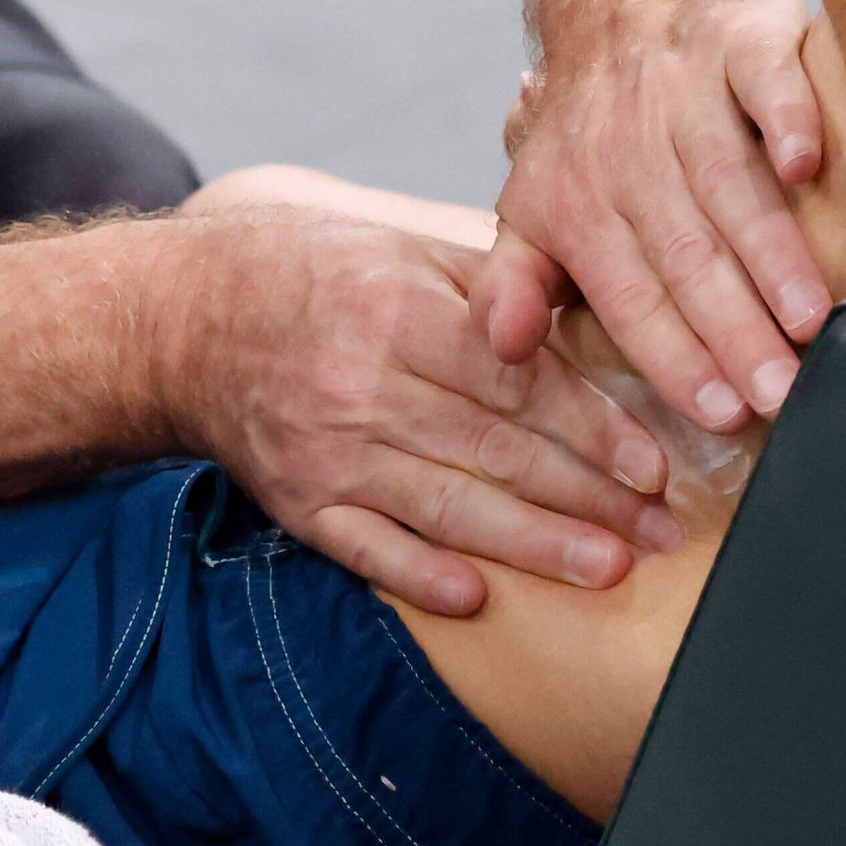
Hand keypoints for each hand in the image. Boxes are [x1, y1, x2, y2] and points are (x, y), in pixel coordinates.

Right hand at [161, 206, 683, 616]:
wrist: (185, 320)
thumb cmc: (310, 274)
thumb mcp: (401, 249)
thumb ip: (490, 286)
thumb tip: (590, 315)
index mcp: (397, 311)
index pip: (515, 381)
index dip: (592, 426)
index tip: (653, 464)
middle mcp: (362, 384)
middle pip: (495, 450)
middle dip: (589, 497)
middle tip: (661, 530)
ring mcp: (327, 451)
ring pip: (447, 506)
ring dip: (535, 544)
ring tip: (608, 569)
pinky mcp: (297, 501)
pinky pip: (366, 549)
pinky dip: (421, 575)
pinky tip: (479, 597)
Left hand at [476, 0, 831, 433]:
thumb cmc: (593, 132)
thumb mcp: (532, 208)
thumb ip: (516, 284)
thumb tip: (502, 349)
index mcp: (580, 202)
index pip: (630, 294)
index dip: (676, 355)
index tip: (723, 413)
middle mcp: (630, 148)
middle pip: (686, 250)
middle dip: (733, 328)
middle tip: (779, 391)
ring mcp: (685, 89)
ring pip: (728, 179)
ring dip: (770, 250)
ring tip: (810, 319)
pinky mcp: (740, 37)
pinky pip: (765, 78)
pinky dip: (785, 116)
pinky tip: (805, 165)